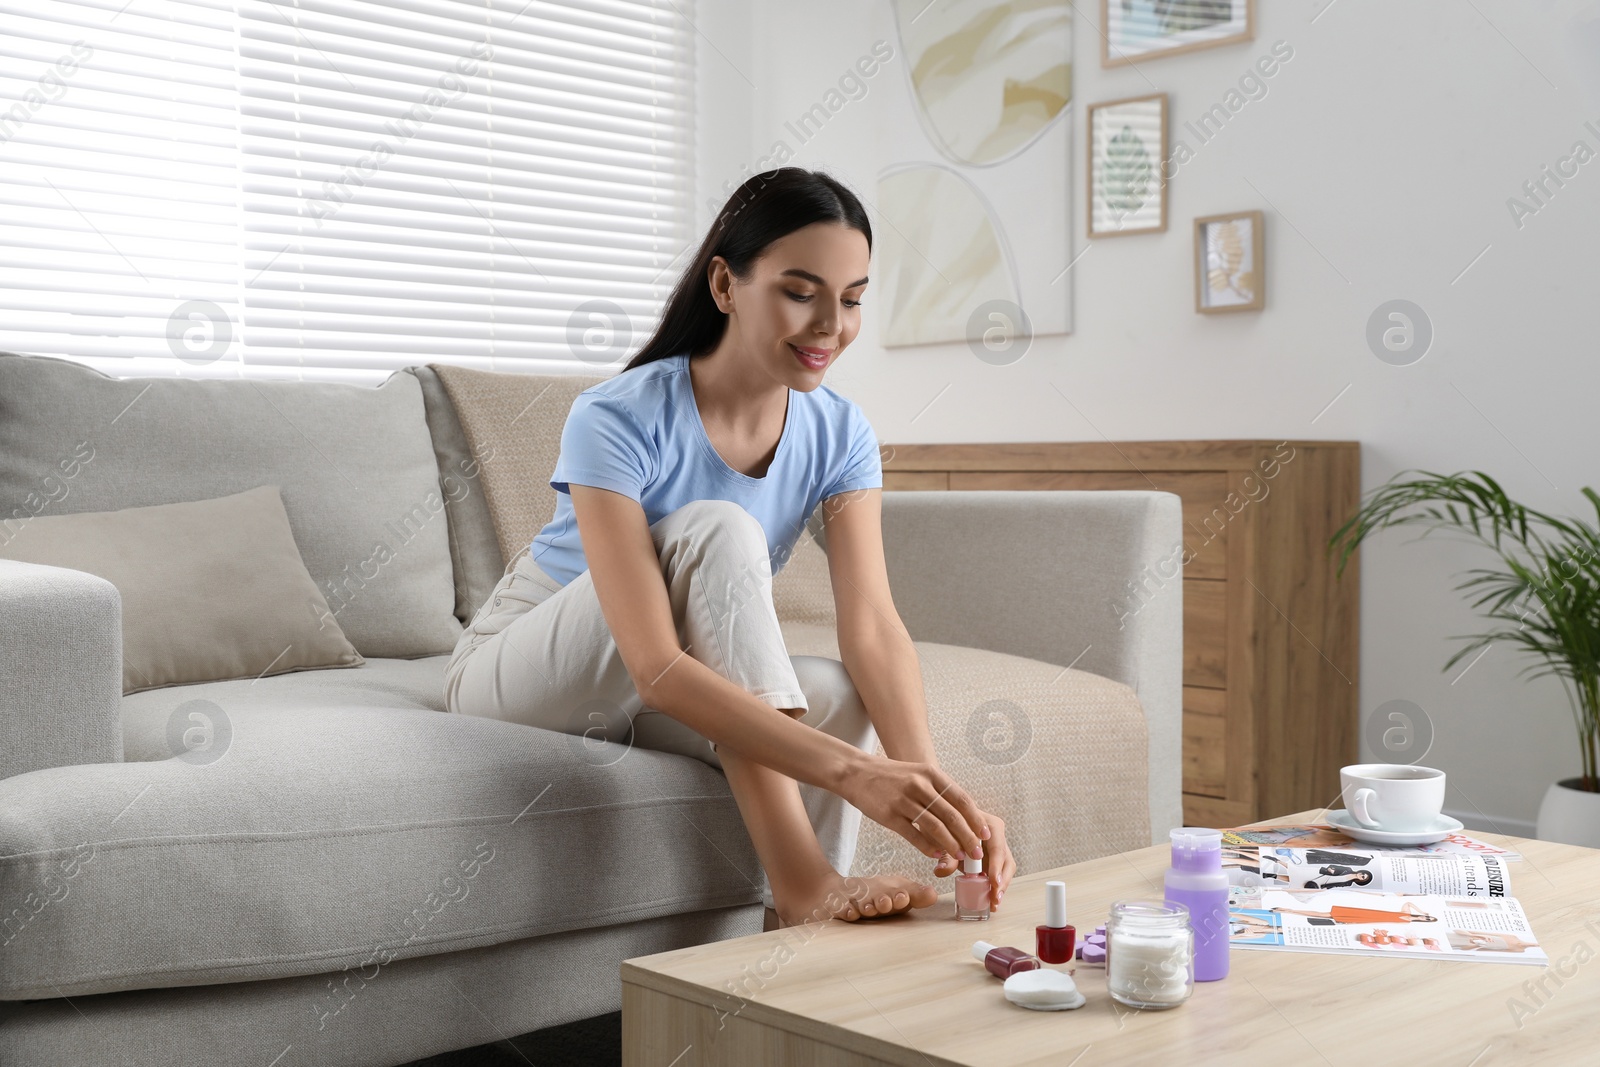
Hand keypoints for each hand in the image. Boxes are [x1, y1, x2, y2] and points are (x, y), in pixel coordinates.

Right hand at [840, 755, 988, 867]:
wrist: (857, 772)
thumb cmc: (891, 777)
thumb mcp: (918, 774)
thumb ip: (938, 791)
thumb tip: (961, 816)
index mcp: (931, 774)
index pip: (961, 799)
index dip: (976, 819)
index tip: (986, 834)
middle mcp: (919, 785)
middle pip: (951, 816)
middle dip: (968, 837)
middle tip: (977, 853)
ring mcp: (904, 800)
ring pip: (935, 828)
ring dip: (951, 845)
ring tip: (960, 857)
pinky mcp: (889, 815)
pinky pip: (913, 835)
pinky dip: (928, 847)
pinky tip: (936, 855)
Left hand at [934, 808, 1013, 910]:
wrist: (947, 823)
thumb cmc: (949, 827)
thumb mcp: (945, 839)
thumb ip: (946, 855)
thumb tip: (941, 870)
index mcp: (989, 826)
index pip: (997, 847)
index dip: (996, 866)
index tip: (993, 881)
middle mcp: (997, 837)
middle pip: (1006, 860)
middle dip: (1001, 881)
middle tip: (995, 897)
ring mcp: (997, 849)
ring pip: (1006, 869)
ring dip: (1001, 887)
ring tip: (994, 903)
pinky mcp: (994, 860)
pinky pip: (998, 874)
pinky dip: (995, 887)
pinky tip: (991, 901)